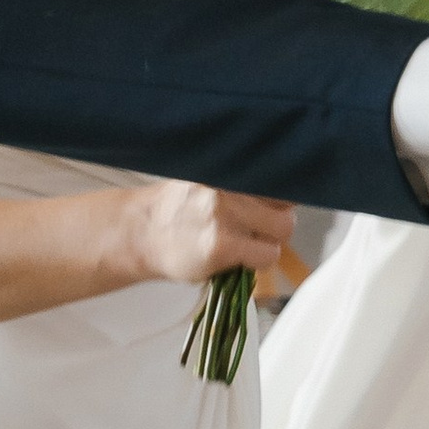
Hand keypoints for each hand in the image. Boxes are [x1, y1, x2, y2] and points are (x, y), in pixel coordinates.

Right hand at [128, 182, 294, 287]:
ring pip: (282, 229)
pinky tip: (237, 258)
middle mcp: (228, 186)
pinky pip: (266, 255)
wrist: (142, 235)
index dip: (280, 195)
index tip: (274, 204)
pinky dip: (258, 261)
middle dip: (277, 219)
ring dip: (270, 241)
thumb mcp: (210, 183)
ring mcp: (225, 215)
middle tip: (258, 229)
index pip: (279, 174)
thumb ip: (243, 185)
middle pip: (286, 201)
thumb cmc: (177, 212)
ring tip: (247, 243)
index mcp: (227, 168)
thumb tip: (285, 196)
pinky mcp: (223, 244)